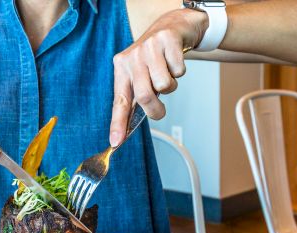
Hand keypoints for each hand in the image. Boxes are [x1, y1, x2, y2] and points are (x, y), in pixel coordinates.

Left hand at [109, 8, 207, 146]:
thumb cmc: (153, 59)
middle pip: (144, 96)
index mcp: (121, 69)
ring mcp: (149, 47)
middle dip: (155, 110)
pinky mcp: (167, 40)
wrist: (171, 26)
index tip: (116, 142)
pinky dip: (180, 72)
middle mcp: (132, 57)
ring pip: (164, 85)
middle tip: (159, 110)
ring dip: (170, 87)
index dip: (118, 124)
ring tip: (166, 74)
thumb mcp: (138, 77)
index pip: (119, 101)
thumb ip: (132, 103)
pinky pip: (178, 71)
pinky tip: (173, 61)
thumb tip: (123, 135)